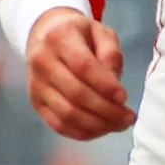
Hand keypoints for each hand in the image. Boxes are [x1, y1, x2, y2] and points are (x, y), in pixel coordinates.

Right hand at [27, 12, 135, 140]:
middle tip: (128, 117)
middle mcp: (42, 61)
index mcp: (59, 37)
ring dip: (97, 125)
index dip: (104, 85)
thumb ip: (110, 54)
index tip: (124, 97)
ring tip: (119, 125)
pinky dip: (83, 132)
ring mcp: (36, 84)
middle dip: (106, 111)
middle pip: (75, 94)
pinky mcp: (36, 102)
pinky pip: (59, 125)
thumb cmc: (79, 35)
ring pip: (67, 114)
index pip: (82, 66)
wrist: (45, 36)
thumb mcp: (100, 32)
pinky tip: (101, 129)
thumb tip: (114, 87)